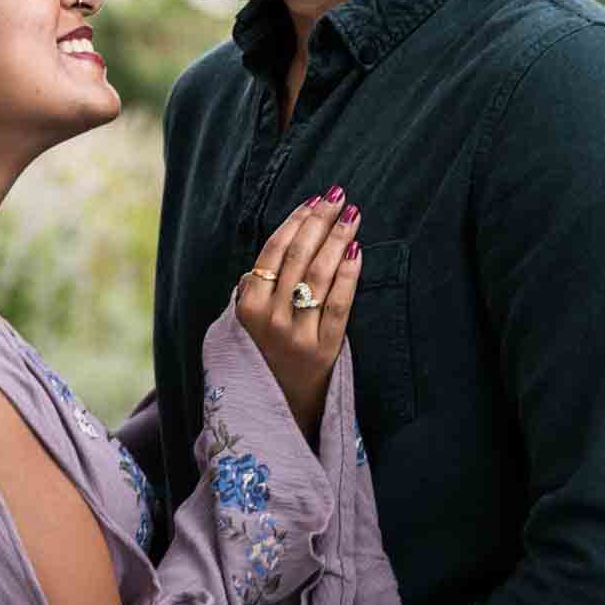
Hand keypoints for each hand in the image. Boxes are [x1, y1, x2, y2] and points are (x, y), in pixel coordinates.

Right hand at [233, 189, 363, 442]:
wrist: (279, 408)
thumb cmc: (264, 355)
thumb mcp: (247, 321)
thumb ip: (256, 287)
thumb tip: (281, 242)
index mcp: (247, 306)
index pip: (273, 251)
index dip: (296, 221)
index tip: (314, 199)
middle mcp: (270, 318)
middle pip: (298, 256)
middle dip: (320, 221)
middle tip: (338, 196)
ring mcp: (297, 334)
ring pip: (320, 275)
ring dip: (337, 238)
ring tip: (351, 214)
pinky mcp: (324, 350)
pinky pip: (339, 304)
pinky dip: (349, 274)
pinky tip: (358, 250)